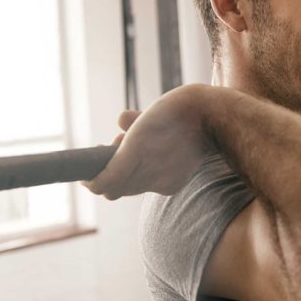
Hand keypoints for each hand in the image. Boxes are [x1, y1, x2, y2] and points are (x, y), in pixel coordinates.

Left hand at [83, 85, 212, 199]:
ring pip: (132, 187)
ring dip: (126, 171)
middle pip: (116, 188)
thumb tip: (120, 121)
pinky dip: (144, 173)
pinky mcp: (174, 185)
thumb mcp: (149, 114)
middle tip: (114, 144)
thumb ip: (131, 125)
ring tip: (134, 145)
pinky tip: (152, 154)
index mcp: (137, 156)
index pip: (104, 184)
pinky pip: (149, 185)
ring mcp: (162, 183)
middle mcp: (149, 176)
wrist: (213, 118)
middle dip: (108, 171)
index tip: (87, 167)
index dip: (91, 178)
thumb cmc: (178, 112)